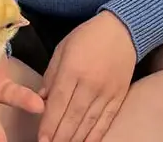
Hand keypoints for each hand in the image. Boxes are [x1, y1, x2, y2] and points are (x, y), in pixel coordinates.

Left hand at [38, 11, 135, 141]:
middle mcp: (90, 84)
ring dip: (76, 139)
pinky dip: (97, 135)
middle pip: (73, 117)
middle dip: (60, 136)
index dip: (49, 123)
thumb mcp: (62, 50)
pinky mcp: (119, 97)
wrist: (122, 31)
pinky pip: (106, 120)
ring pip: (89, 122)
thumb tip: (41, 101)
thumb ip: (50, 76)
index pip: (58, 102)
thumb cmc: (86, 38)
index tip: (42, 138)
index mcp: (72, 70)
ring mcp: (107, 92)